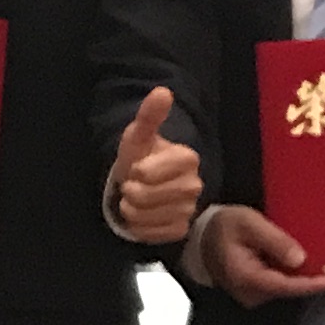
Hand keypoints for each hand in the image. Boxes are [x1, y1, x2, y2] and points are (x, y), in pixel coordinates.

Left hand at [106, 84, 204, 246]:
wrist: (143, 182)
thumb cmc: (142, 156)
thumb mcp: (139, 135)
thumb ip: (150, 115)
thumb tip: (162, 91)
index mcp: (187, 158)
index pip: (148, 172)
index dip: (135, 171)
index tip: (137, 167)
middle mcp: (194, 184)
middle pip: (144, 195)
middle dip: (130, 190)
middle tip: (134, 183)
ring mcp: (190, 209)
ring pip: (145, 215)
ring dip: (131, 208)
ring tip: (137, 198)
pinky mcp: (181, 229)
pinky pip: (151, 234)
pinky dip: (139, 226)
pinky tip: (143, 214)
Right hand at [196, 204, 324, 306]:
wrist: (203, 236)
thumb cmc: (225, 226)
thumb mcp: (249, 223)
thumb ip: (274, 240)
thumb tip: (300, 259)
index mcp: (246, 277)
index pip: (285, 286)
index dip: (311, 284)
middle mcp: (249, 293)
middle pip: (289, 289)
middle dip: (311, 278)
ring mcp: (252, 296)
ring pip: (286, 288)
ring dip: (302, 276)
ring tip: (317, 259)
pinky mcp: (255, 293)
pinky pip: (280, 285)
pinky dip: (292, 274)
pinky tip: (298, 261)